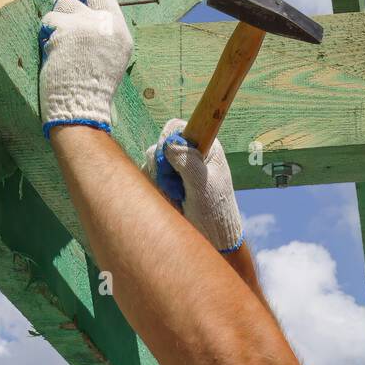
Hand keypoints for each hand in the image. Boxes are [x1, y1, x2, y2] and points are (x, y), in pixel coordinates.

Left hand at [38, 0, 132, 137]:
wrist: (81, 106)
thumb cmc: (92, 89)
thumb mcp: (111, 58)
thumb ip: (103, 32)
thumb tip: (85, 11)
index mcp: (120, 31)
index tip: (78, 3)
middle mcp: (106, 23)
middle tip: (62, 4)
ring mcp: (86, 24)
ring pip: (64, 4)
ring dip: (56, 20)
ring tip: (56, 42)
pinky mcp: (65, 29)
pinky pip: (49, 20)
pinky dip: (46, 34)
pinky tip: (50, 51)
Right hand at [142, 117, 243, 253]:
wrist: (214, 237)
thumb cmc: (214, 210)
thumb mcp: (202, 185)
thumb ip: (188, 162)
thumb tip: (170, 144)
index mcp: (205, 147)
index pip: (177, 127)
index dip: (167, 138)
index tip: (167, 155)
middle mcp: (190, 154)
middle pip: (161, 145)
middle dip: (162, 164)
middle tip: (176, 184)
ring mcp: (178, 169)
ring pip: (153, 163)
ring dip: (160, 180)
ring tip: (178, 196)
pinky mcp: (169, 183)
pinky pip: (151, 178)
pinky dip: (157, 188)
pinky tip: (171, 200)